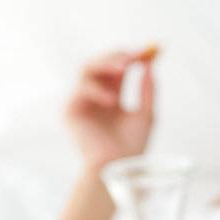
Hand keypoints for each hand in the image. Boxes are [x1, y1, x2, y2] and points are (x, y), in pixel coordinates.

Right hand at [64, 48, 156, 171]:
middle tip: (133, 56)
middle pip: (100, 63)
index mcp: (111, 95)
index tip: (149, 50)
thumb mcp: (146, 114)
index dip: (131, 57)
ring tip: (124, 68)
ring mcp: (81, 101)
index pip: (117, 68)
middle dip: (116, 56)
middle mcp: (94, 95)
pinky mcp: (70, 110)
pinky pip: (81, 89)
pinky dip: (97, 90)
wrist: (116, 169)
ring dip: (106, 64)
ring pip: (87, 68)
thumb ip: (147, 90)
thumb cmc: (131, 147)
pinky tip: (112, 101)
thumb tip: (149, 65)